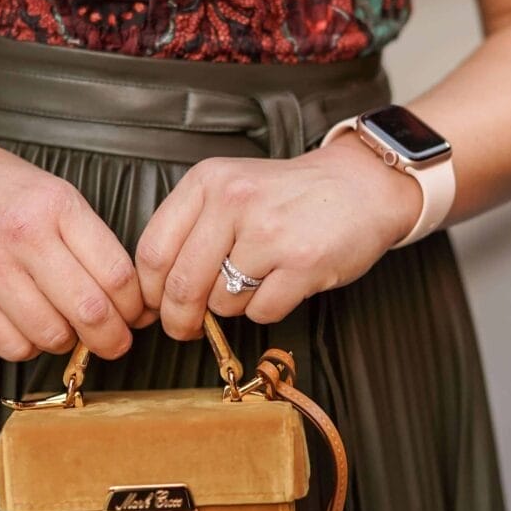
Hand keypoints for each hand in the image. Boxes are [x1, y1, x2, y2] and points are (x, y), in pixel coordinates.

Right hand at [0, 133, 144, 362]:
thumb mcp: (53, 193)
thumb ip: (90, 240)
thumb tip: (129, 297)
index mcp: (57, 206)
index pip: (118, 275)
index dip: (135, 307)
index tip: (135, 315)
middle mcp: (24, 236)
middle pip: (91, 311)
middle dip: (113, 339)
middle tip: (115, 341)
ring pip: (53, 335)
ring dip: (68, 342)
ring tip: (66, 327)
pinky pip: (12, 346)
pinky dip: (30, 346)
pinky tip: (30, 326)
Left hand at [134, 135, 421, 337]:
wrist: (361, 185)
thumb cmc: (289, 196)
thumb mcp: (230, 189)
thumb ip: (190, 231)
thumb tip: (155, 296)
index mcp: (208, 182)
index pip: (153, 250)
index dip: (149, 292)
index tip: (155, 309)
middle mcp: (234, 201)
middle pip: (182, 285)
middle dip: (180, 319)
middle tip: (185, 329)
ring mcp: (269, 232)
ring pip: (222, 303)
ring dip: (233, 307)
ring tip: (258, 279)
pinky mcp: (302, 262)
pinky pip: (262, 312)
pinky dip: (268, 309)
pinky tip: (283, 282)